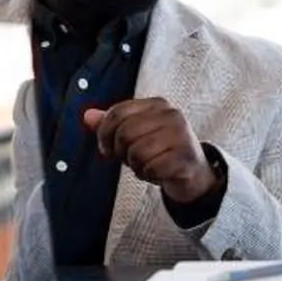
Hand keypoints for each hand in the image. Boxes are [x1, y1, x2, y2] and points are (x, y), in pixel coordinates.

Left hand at [80, 98, 218, 203]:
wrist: (193, 173)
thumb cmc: (160, 150)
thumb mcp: (135, 134)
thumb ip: (112, 124)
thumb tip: (87, 116)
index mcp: (157, 105)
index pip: (117, 113)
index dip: (104, 134)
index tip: (106, 148)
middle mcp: (171, 115)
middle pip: (124, 133)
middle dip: (122, 153)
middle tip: (132, 159)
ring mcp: (181, 135)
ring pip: (137, 152)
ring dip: (136, 166)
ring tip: (148, 165)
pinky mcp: (186, 157)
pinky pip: (151, 168)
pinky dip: (149, 176)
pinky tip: (158, 173)